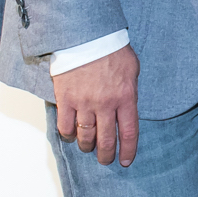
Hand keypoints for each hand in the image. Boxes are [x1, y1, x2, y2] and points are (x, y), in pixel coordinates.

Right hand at [52, 45, 140, 166]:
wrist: (87, 36)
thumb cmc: (112, 49)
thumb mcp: (132, 70)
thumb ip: (129, 91)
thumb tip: (127, 106)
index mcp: (126, 97)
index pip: (129, 132)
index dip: (128, 150)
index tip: (126, 160)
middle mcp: (106, 104)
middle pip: (106, 140)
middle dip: (106, 154)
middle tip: (105, 160)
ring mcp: (84, 103)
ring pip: (85, 136)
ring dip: (87, 146)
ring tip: (88, 148)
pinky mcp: (66, 99)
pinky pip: (65, 126)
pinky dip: (68, 134)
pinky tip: (71, 135)